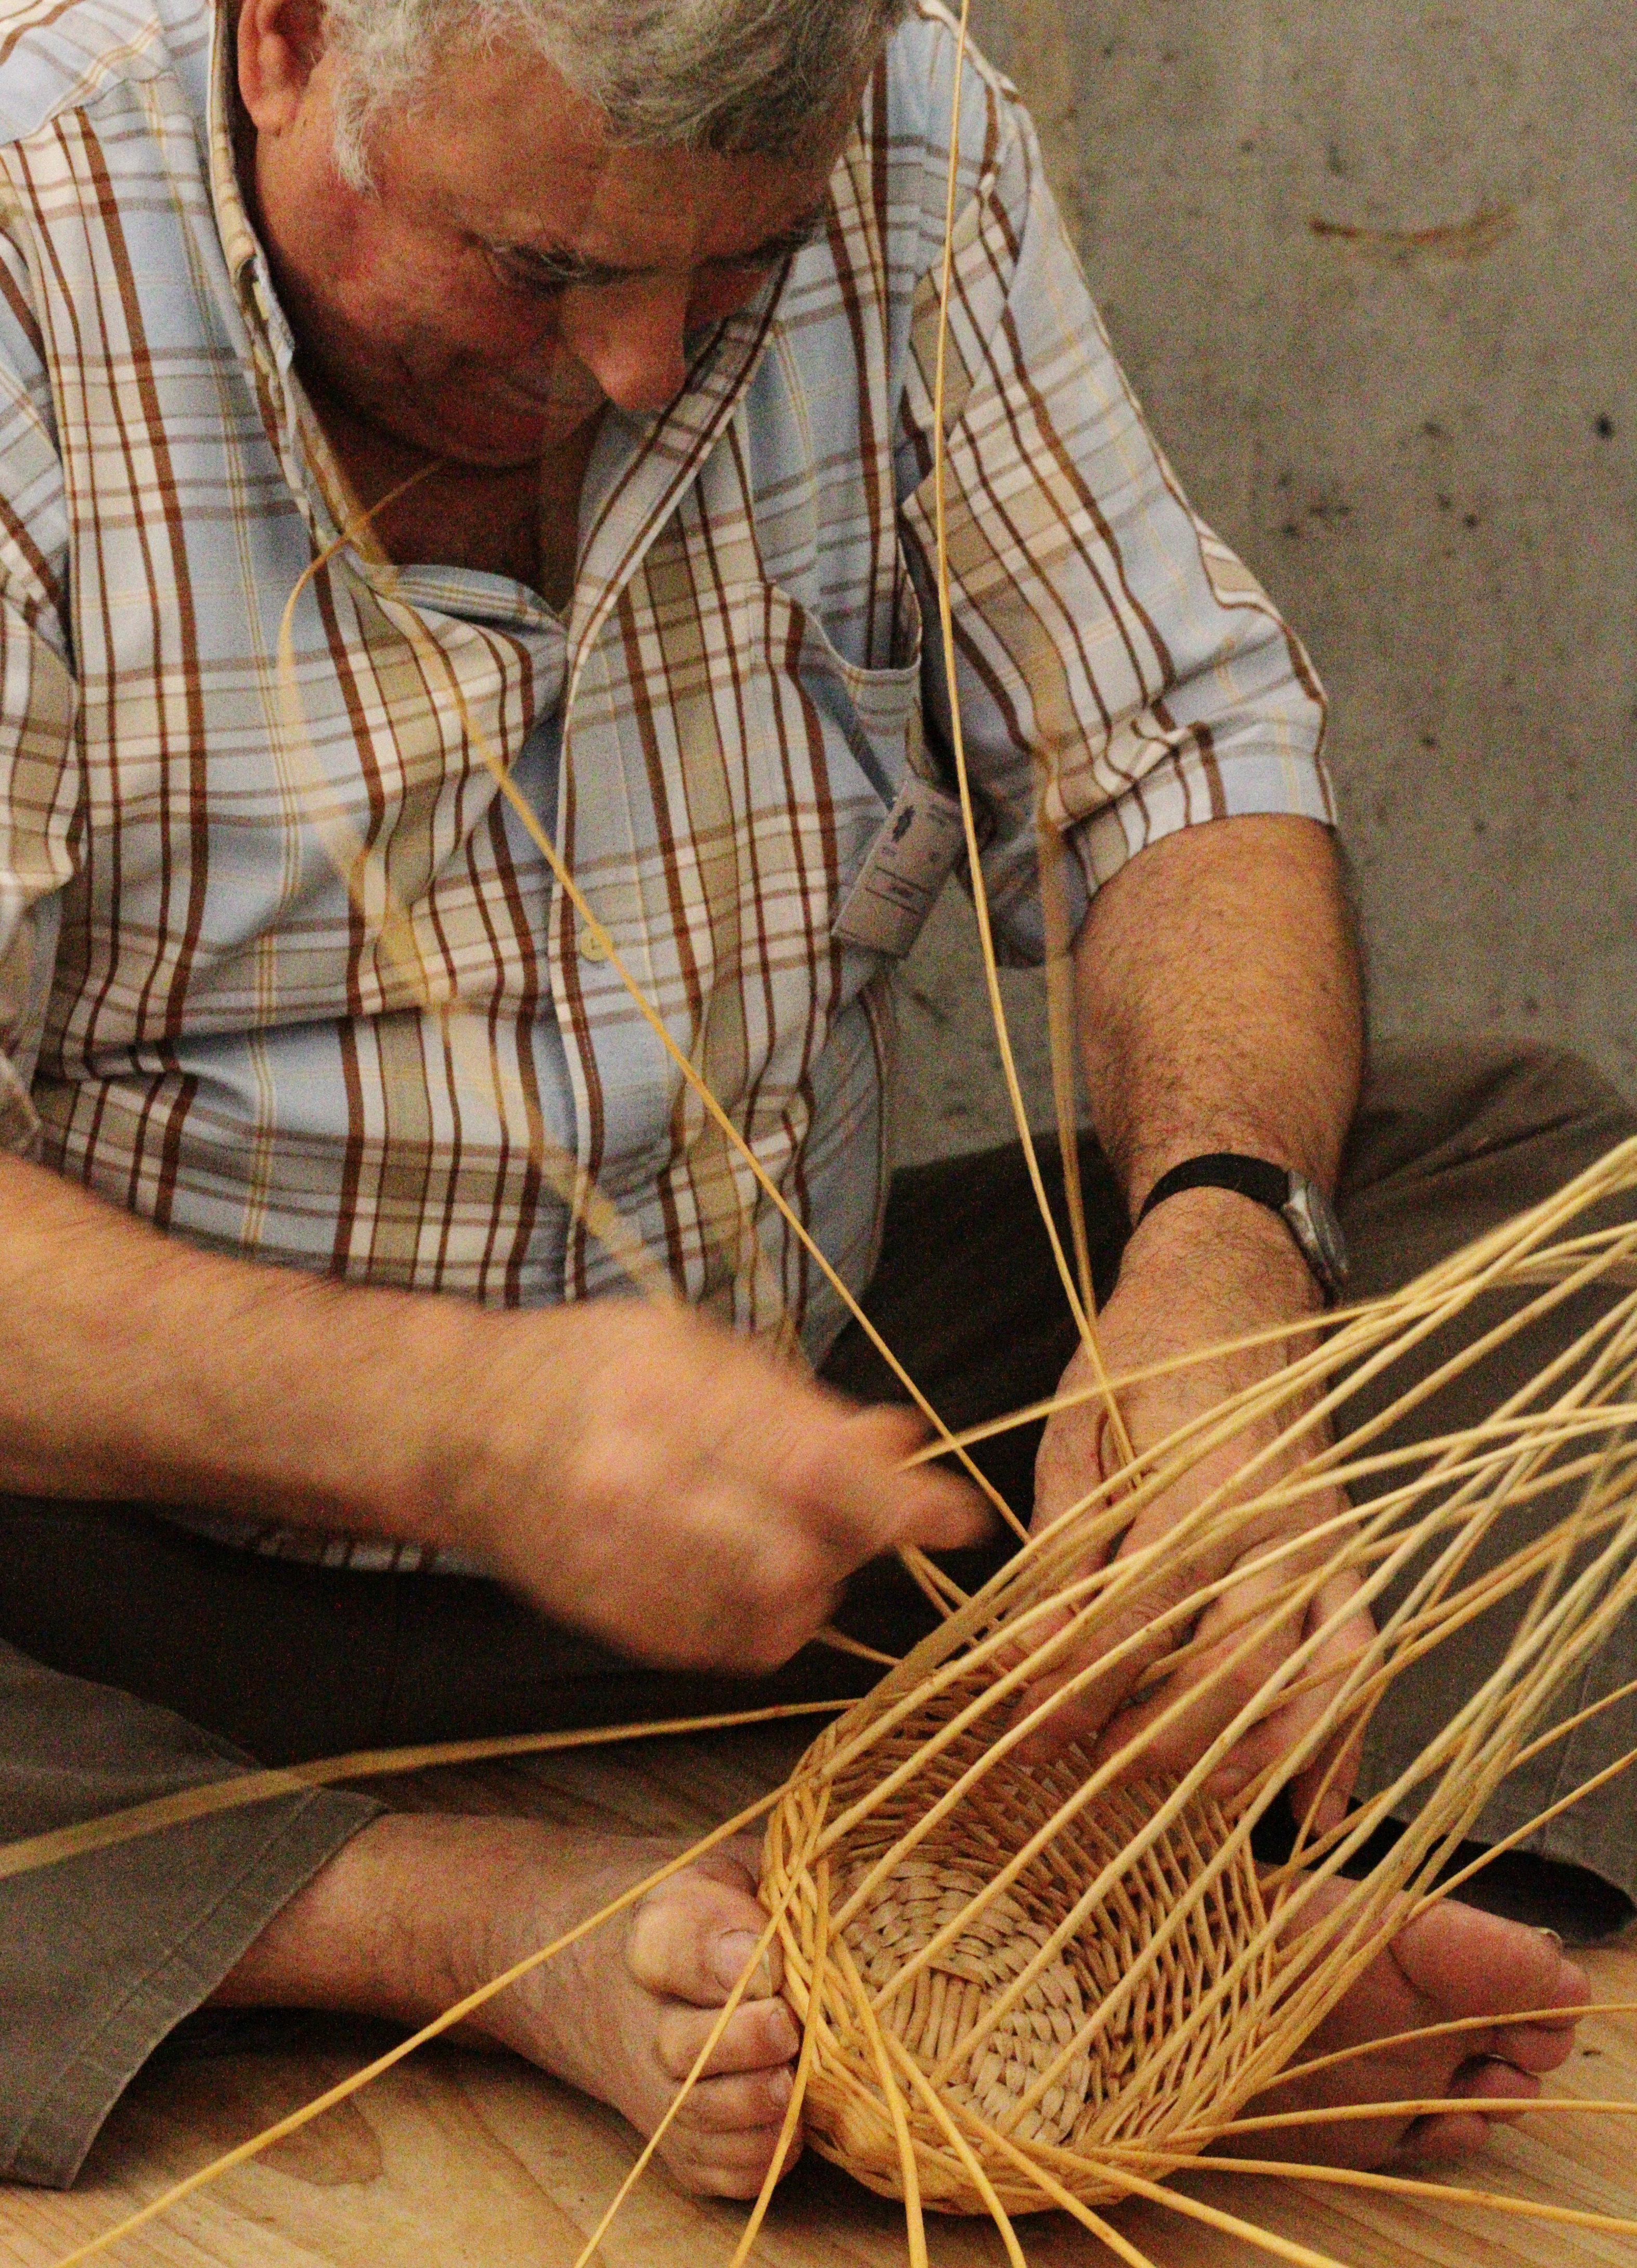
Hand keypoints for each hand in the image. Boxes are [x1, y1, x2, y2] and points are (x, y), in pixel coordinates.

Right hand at [441, 1301, 989, 1674]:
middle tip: (862, 1517)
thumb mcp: (696, 1346)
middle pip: (796, 1561)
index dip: (899, 1503)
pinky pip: (724, 1648)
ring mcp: (619, 1562)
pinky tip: (747, 1572)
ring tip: (792, 1535)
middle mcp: (641, 1487)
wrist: (458, 1427)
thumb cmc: (591, 1366)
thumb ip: (799, 1403)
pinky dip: (762, 1620)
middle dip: (853, 1547)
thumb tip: (902, 1443)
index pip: (811, 1468)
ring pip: (769, 1618)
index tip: (959, 1521)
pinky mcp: (612, 1616)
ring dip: (812, 1588)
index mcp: (670, 1399)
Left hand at [1026, 1191, 1372, 1828]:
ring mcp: (1327, 1538)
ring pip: (1317, 1675)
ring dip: (1260, 1756)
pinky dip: (1344, 1741)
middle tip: (1096, 1777)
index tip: (1028, 1732)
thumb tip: (1027, 1654)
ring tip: (1199, 1806)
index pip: (1138, 1615)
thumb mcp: (1074, 1432)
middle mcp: (1279, 1519)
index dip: (1080, 1685)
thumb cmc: (1142, 1355)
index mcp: (1199, 1482)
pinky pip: (1360, 1657)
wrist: (1235, 1286)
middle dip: (1165, 1738)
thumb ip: (1059, 1547)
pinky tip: (1315, 1813)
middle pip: (1236, 1662)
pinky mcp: (1349, 1550)